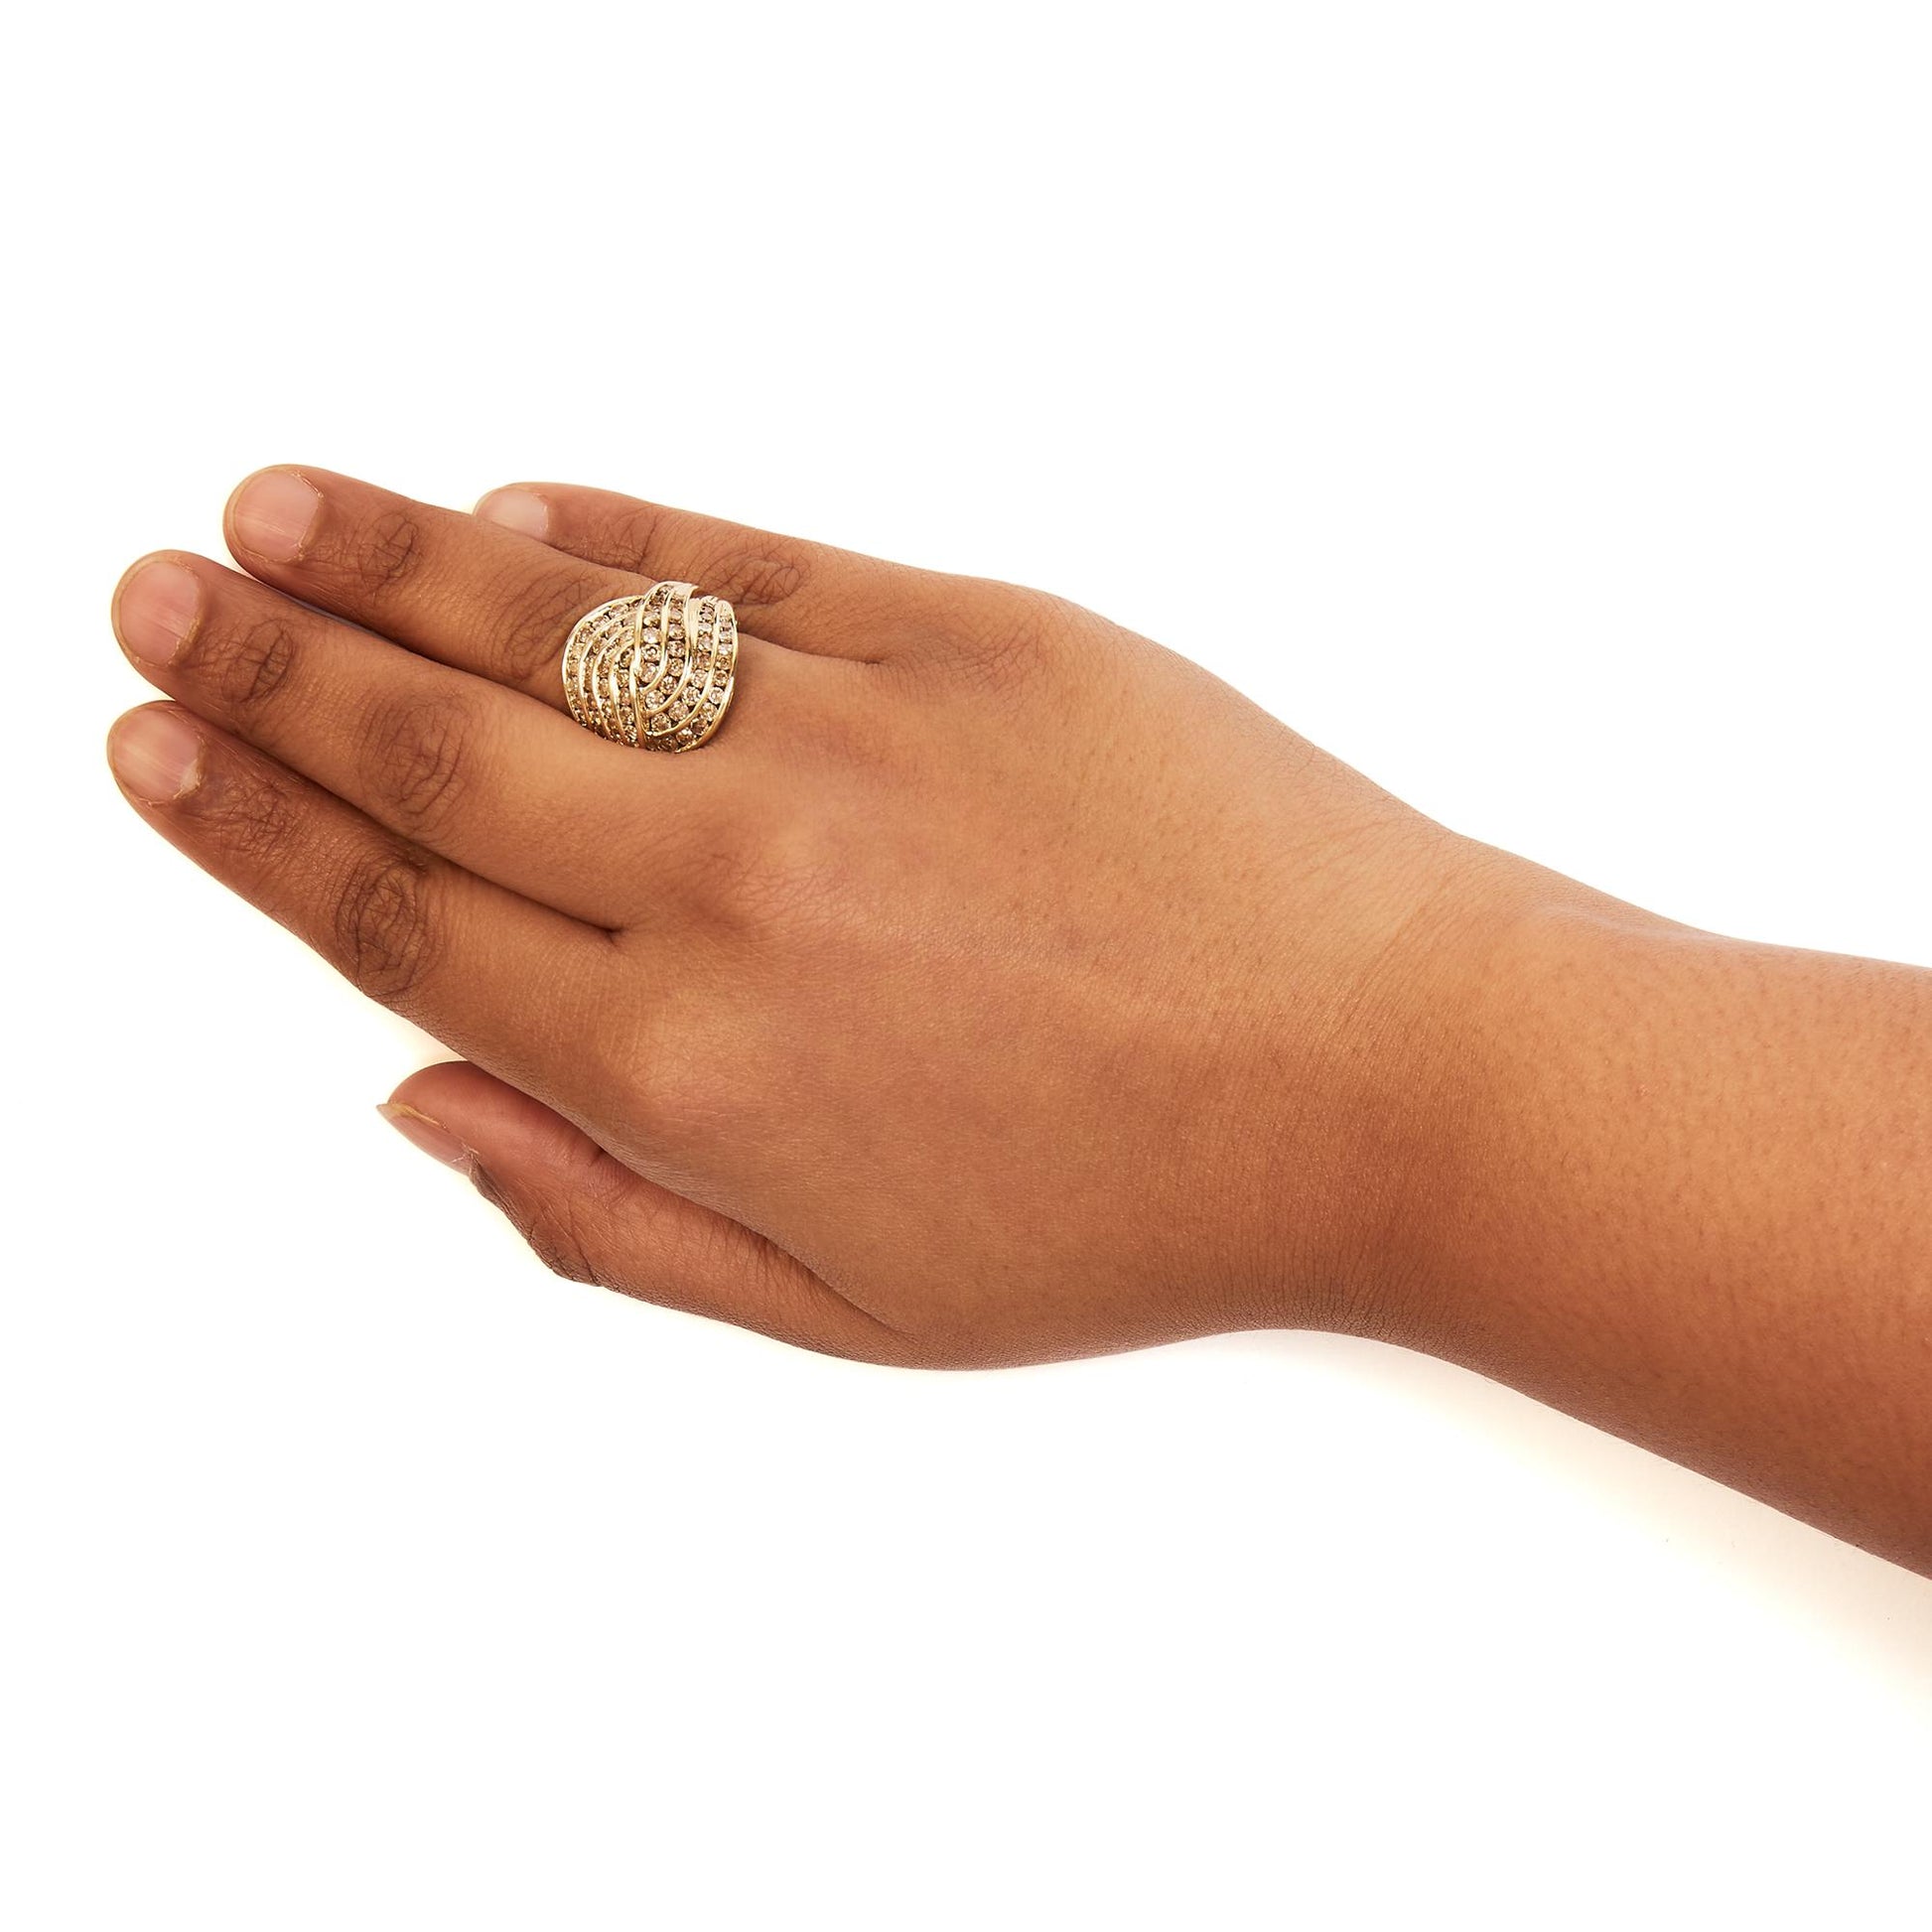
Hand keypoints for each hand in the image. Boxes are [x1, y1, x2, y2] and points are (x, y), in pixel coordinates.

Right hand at [107, 468, 1528, 1366]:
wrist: (1384, 1078)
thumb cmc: (1131, 1215)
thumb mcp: (849, 1308)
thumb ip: (601, 1218)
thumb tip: (413, 1099)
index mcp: (691, 1071)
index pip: (396, 921)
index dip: (252, 832)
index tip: (158, 756)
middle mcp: (737, 886)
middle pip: (431, 753)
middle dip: (265, 673)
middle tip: (160, 601)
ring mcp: (852, 736)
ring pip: (553, 627)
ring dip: (382, 564)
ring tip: (268, 518)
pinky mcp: (974, 631)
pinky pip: (742, 561)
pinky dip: (608, 530)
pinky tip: (512, 508)